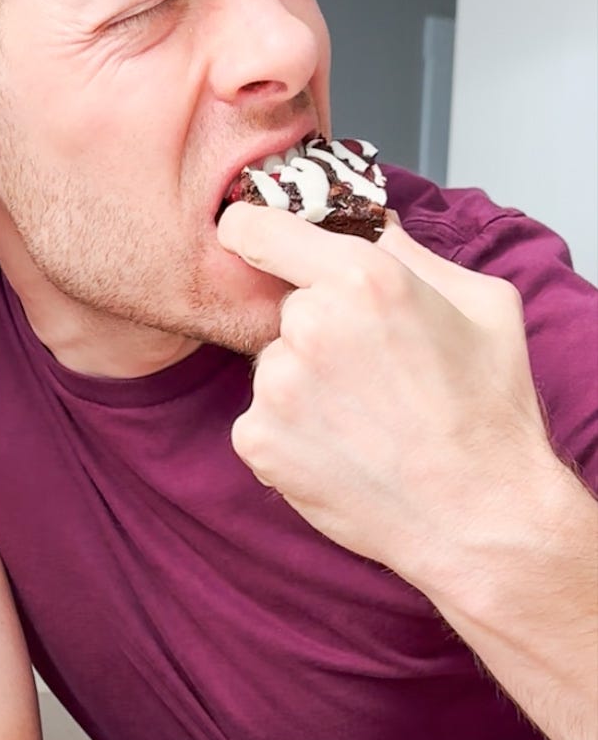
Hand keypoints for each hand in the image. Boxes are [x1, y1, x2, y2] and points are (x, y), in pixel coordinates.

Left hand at [215, 205, 557, 589]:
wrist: (477, 514)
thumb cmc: (488, 412)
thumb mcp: (482, 306)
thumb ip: (415, 255)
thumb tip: (371, 226)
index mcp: (363, 276)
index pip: (261, 228)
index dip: (251, 231)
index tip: (250, 239)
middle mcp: (311, 324)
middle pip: (284, 309)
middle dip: (316, 330)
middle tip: (369, 372)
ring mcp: (277, 386)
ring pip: (273, 366)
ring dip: (302, 385)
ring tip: (362, 418)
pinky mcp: (258, 439)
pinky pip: (259, 419)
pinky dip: (289, 434)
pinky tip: (341, 448)